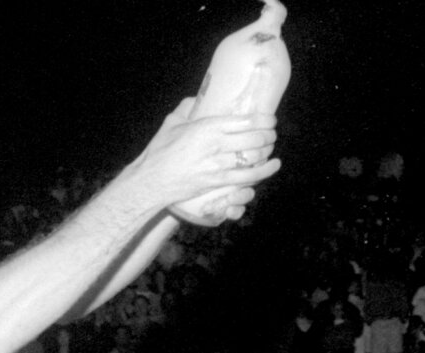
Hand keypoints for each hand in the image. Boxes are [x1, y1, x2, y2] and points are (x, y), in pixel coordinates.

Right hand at [131, 98, 280, 210]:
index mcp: (207, 127)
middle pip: (254, 139)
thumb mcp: (173, 122)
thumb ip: (188, 107)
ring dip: (267, 152)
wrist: (152, 180)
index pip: (245, 121)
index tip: (270, 119)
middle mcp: (216, 145)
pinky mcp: (218, 182)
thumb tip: (199, 98)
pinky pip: (246, 177)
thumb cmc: (160, 150)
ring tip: (271, 147)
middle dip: (268, 135)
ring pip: (253, 157)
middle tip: (272, 133)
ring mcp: (218, 165)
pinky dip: (263, 171)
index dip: (264, 120)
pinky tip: (273, 166)